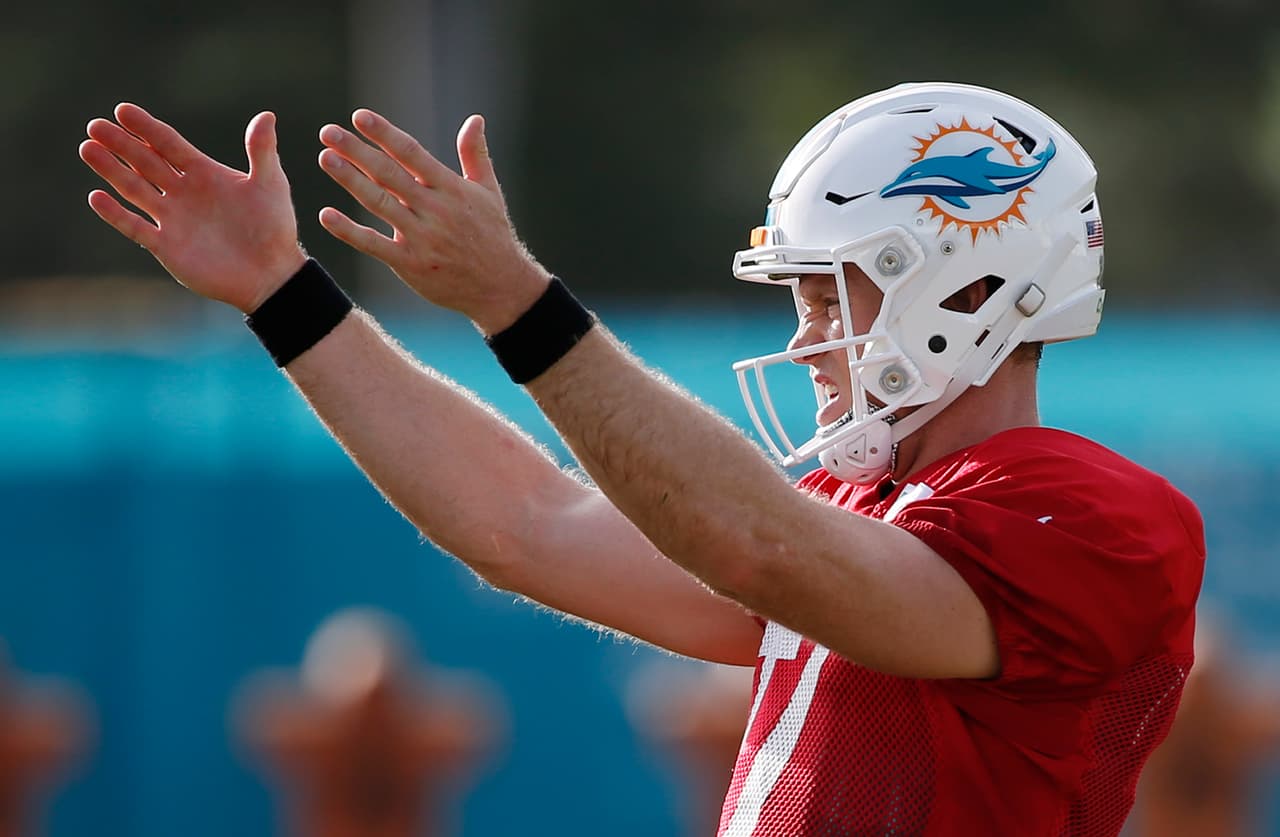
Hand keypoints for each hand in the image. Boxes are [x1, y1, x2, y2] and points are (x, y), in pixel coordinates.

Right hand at [79, 104, 306, 312]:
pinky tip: (97, 196)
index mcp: (204, 174)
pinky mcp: (167, 247)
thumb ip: (261, 150)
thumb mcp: (270, 184)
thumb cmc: (274, 228)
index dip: (146, 128)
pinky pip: (135, 227)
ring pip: (135, 189)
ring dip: (111, 170)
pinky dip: (116, 214)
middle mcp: (184, 193)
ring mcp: (173, 219)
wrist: (271, 274)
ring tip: (88, 149)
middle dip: (121, 144)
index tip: (123, 110)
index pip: (168, 144)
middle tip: (95, 126)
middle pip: (145, 162)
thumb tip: (266, 115)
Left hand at [316, 109, 549, 333]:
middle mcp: (435, 210)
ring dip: (350, 179)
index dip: (385, 134)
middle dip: (357, 151)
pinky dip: (349, 231)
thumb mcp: (489, 193)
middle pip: (389, 174)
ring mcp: (422, 238)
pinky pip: (374, 245)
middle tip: (328, 132)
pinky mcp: (411, 264)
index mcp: (452, 189)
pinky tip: (326, 215)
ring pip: (379, 203)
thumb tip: (475, 119)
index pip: (412, 154)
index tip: (360, 117)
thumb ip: (475, 155)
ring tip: (325, 158)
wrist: (501, 287)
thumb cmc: (493, 235)